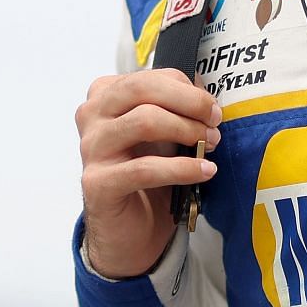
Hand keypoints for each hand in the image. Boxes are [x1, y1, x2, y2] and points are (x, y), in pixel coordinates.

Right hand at [76, 70, 222, 277]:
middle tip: (214, 122)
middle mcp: (92, 116)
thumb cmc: (147, 175)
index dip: (188, 89)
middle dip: (188, 102)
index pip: (150, 77)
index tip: (212, 109)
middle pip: (142, 88)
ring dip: (187, 130)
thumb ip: (177, 110)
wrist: (128, 230)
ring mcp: (91, 148)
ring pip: (144, 121)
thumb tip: (207, 96)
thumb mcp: (163, 134)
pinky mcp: (97, 182)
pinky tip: (205, 171)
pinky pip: (146, 168)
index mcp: (105, 95)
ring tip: (210, 145)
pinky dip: (183, 168)